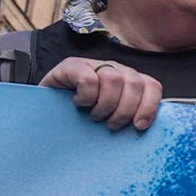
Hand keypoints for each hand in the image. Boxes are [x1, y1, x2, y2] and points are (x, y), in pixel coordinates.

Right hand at [38, 57, 163, 131]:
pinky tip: (79, 103)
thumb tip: (147, 131)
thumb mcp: (111, 117)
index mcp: (129, 80)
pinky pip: (89, 78)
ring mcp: (93, 65)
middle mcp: (114, 69)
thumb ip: (130, 117)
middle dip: (125, 110)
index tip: (138, 126)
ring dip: (106, 104)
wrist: (44, 111)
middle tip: (111, 124)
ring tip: (95, 116)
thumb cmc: (81, 118)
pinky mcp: (71, 66)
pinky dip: (87, 96)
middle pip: (135, 83)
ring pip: (114, 79)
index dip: (149, 106)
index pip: (151, 86)